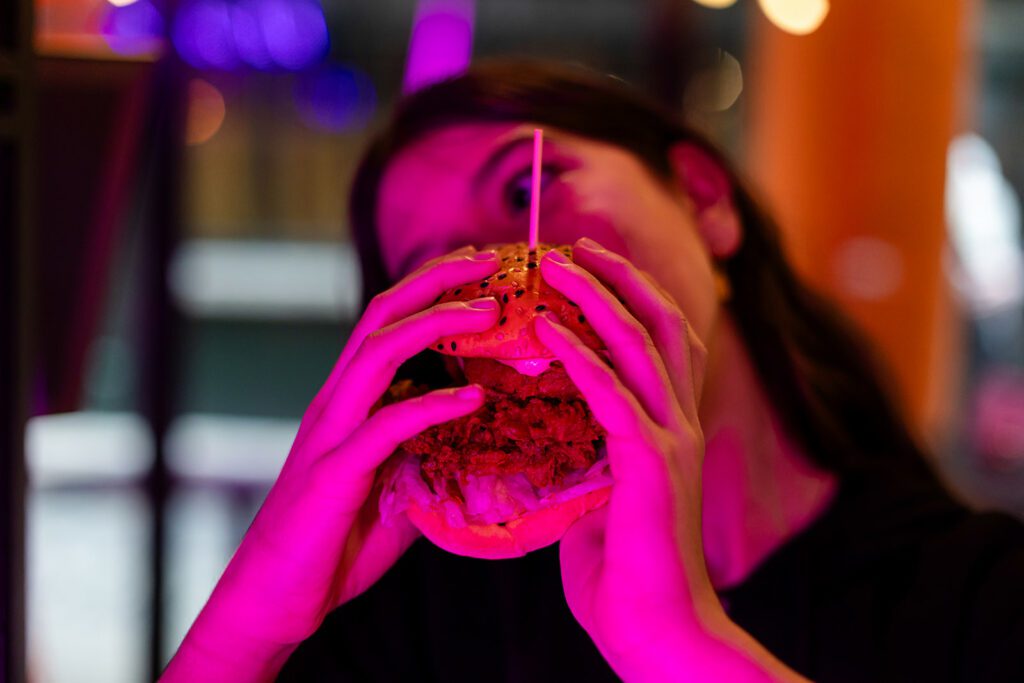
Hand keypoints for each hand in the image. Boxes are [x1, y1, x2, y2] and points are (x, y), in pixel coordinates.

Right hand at [162, 245, 502, 681]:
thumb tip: (482, 440)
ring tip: (489, 311)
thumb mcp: (396, 486)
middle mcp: (336, 402)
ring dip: (437, 324)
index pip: (388, 320)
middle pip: (382, 315)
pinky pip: (385, 427)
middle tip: (491, 261)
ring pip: (379, 353)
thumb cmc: (336, 541)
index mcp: (349, 399)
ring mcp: (332, 433)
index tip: (481, 269)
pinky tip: (472, 400)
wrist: (275, 598)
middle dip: (437, 280)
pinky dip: (430, 407)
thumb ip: (428, 453)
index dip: (432, 286)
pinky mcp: (335, 474)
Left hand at [537, 238, 806, 681]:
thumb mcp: (604, 500)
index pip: (661, 342)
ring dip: (596, 297)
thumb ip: (590, 461)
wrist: (657, 632)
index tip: (587, 266)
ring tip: (553, 266)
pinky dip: (578, 355)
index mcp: (672, 430)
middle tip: (571, 247)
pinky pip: (611, 394)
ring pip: (640, 343)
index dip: (630, 296)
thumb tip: (555, 441)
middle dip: (618, 276)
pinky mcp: (651, 466)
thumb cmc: (626, 575)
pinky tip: (545, 329)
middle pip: (660, 323)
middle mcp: (681, 424)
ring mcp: (672, 442)